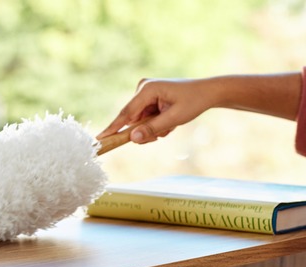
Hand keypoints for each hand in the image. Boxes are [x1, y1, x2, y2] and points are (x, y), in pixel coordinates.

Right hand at [97, 78, 216, 143]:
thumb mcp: (174, 119)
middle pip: (133, 120)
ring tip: (170, 125)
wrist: (206, 92)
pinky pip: (145, 119)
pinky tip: (169, 121)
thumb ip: (153, 129)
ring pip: (140, 122)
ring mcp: (144, 93)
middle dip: (147, 131)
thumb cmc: (193, 102)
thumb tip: (133, 139)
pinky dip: (157, 124)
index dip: (113, 128)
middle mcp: (142, 88)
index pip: (126, 113)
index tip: (99, 139)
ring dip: (154, 129)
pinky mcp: (148, 99)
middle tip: (164, 133)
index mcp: (147, 89)